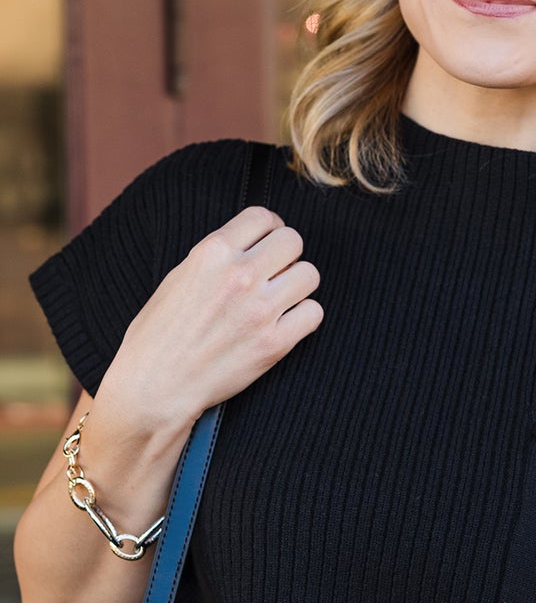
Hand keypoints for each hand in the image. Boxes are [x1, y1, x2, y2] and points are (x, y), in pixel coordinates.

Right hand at [105, 207, 323, 430]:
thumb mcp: (177, 278)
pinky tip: (285, 323)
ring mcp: (260, 309)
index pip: (262, 216)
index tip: (266, 242)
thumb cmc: (157, 335)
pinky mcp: (275, 343)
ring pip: (309, 274)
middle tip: (275, 271)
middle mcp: (240, 275)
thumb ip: (216, 258)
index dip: (268, 228)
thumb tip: (249, 246)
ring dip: (298, 284)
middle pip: (293, 240)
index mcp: (212, 253)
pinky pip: (314, 313)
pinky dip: (303, 317)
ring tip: (280, 298)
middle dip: (286, 254)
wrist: (155, 386)